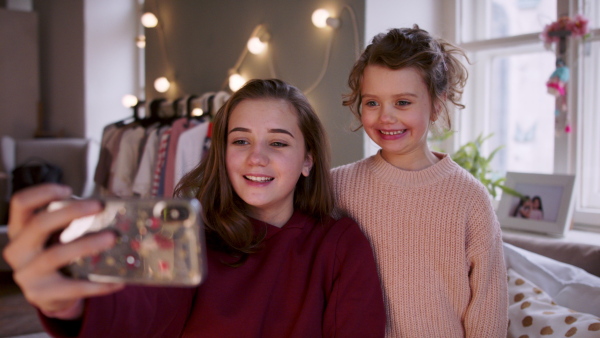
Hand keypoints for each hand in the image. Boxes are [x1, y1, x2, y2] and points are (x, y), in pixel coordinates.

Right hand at [2, 184, 124, 319]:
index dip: (42, 193)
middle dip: (71, 212)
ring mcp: (27, 274)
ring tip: (112, 238)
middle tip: (99, 206)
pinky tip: (118, 280)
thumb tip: (108, 207)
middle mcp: (18, 250)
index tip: (69, 190)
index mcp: (20, 230)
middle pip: (39, 224)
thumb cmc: (56, 256)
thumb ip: (71, 221)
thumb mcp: (55, 236)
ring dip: (87, 244)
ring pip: (56, 254)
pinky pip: (73, 287)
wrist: (50, 295)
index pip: (20, 203)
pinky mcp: (41, 294)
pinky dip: (98, 284)